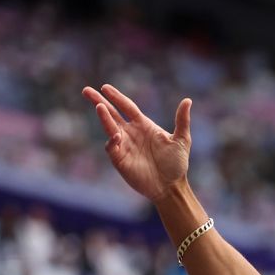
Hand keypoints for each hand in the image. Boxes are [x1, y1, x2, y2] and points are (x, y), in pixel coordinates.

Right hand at [83, 84, 191, 202]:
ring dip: (104, 117)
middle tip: (86, 90)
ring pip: (109, 128)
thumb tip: (188, 100)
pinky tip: (116, 135)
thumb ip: (182, 120)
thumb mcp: (182, 140)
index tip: (105, 87)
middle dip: (99, 102)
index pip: (127, 107)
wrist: (171, 186)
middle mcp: (131, 133)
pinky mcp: (120, 160)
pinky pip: (111, 147)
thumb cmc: (177, 164)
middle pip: (112, 114)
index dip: (117, 97)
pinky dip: (112, 140)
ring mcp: (124, 146)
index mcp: (144, 125)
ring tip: (99, 106)